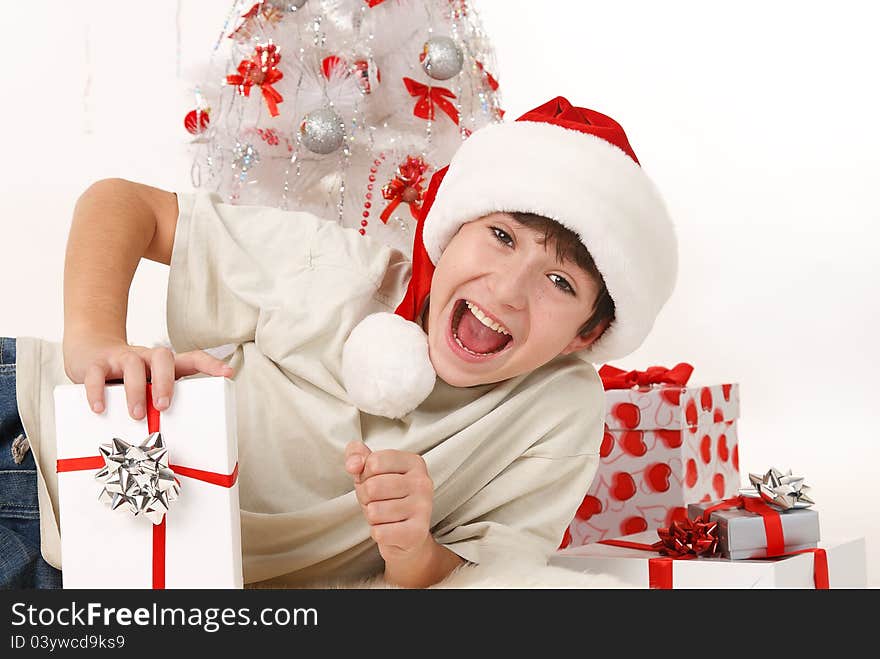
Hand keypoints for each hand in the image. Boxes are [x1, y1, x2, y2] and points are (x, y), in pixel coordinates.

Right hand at [63, 333, 233, 418]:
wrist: (89, 351)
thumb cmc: (127, 376)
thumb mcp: (148, 385)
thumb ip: (161, 404)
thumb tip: (181, 440)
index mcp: (163, 365)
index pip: (192, 358)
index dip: (211, 364)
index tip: (227, 373)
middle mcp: (145, 358)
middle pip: (163, 357)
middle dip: (166, 381)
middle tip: (164, 406)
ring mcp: (121, 358)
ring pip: (132, 365)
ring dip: (135, 391)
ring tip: (136, 414)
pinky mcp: (96, 364)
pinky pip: (97, 374)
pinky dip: (97, 392)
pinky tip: (99, 408)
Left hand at [344, 440, 434, 563]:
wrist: (406, 535)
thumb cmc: (385, 498)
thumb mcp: (369, 471)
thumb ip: (356, 455)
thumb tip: (353, 465)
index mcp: (414, 462)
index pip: (374, 462)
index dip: (365, 474)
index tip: (376, 481)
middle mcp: (423, 482)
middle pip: (372, 487)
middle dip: (366, 497)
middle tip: (378, 501)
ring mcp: (423, 508)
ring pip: (374, 511)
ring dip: (372, 517)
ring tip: (385, 516)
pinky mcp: (418, 532)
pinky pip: (379, 532)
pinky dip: (378, 533)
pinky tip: (390, 529)